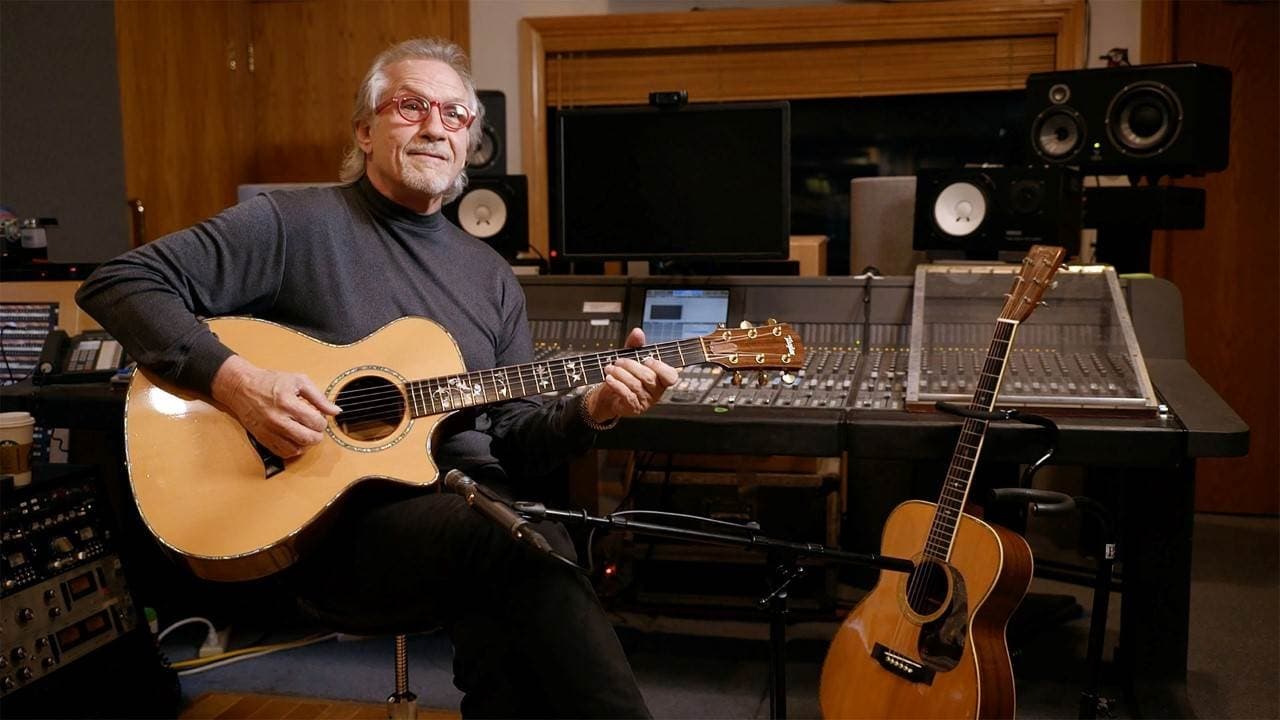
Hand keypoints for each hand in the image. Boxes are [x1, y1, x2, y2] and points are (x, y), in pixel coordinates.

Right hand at [211, 355, 341, 457]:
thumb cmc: (270, 382)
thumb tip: (336, 411)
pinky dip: (293, 449)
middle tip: (315, 427)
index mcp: (287, 403)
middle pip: (308, 438)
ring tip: (305, 432)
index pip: (316, 422)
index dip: (322, 421)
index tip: (318, 416)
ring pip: (297, 449)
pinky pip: (283, 453)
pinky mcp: (263, 439)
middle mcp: (278, 420)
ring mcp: (269, 431)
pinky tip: (294, 438)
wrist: (242, 387)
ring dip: (306, 443)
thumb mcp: (298, 381)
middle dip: (318, 434)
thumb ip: (319, 397)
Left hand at [586, 328, 679, 422]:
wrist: (610, 395)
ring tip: (610, 368)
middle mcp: (656, 391)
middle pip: (648, 378)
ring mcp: (646, 401)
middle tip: (618, 361)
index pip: (671, 376)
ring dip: (621, 374)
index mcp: (661, 378)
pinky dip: (617, 384)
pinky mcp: (634, 408)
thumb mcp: (630, 357)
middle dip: (631, 366)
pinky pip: (626, 395)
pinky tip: (609, 378)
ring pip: (636, 386)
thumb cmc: (626, 375)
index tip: (647, 360)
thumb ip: (635, 345)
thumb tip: (638, 332)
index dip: (660, 368)